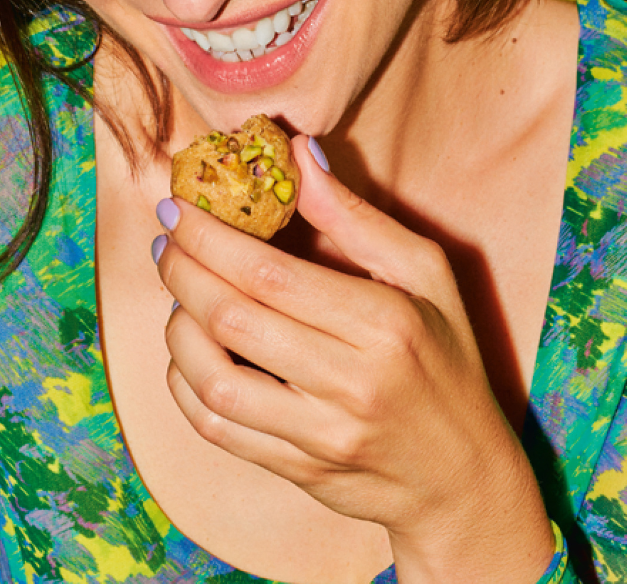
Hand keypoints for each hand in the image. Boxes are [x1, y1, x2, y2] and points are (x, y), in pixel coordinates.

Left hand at [154, 137, 552, 582]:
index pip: (270, 274)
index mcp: (384, 323)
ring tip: (179, 294)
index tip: (178, 207)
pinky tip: (188, 353)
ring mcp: (322, 433)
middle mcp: (351, 381)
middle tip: (166, 240)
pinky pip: (218, 429)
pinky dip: (185, 385)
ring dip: (177, 329)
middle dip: (182, 271)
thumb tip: (299, 153)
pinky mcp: (299, 470)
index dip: (210, 237)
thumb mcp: (426, 274)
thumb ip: (357, 217)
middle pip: (234, 319)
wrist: (460, 474)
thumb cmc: (444, 358)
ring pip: (214, 380)